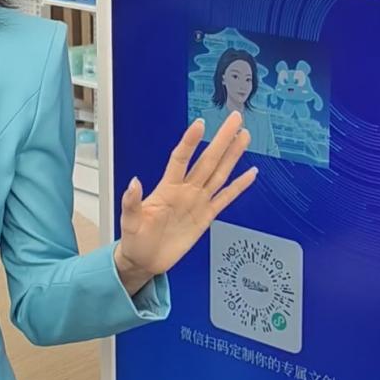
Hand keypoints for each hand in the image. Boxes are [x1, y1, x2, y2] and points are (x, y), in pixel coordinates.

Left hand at [115, 113, 256, 293]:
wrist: (145, 260)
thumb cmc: (135, 239)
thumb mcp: (129, 221)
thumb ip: (131, 202)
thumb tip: (133, 183)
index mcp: (167, 188)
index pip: (181, 159)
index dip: (190, 142)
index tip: (200, 124)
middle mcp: (185, 190)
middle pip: (208, 160)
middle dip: (221, 140)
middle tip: (235, 120)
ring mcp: (197, 201)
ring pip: (219, 173)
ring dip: (232, 155)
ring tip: (243, 136)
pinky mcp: (206, 216)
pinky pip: (225, 198)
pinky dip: (239, 187)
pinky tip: (250, 174)